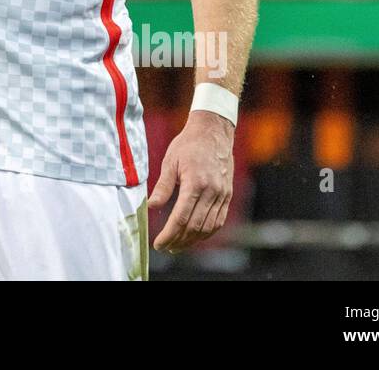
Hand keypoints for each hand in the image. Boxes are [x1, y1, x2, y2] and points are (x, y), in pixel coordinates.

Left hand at [148, 109, 233, 253]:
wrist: (213, 132)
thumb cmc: (188, 145)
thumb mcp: (170, 162)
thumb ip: (163, 187)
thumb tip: (151, 207)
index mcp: (195, 183)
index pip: (181, 217)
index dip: (169, 234)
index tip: (159, 244)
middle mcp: (211, 191)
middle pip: (195, 226)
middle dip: (179, 241)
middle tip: (166, 247)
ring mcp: (222, 194)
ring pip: (208, 227)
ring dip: (193, 240)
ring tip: (178, 245)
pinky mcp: (227, 195)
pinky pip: (219, 220)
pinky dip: (207, 232)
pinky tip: (195, 236)